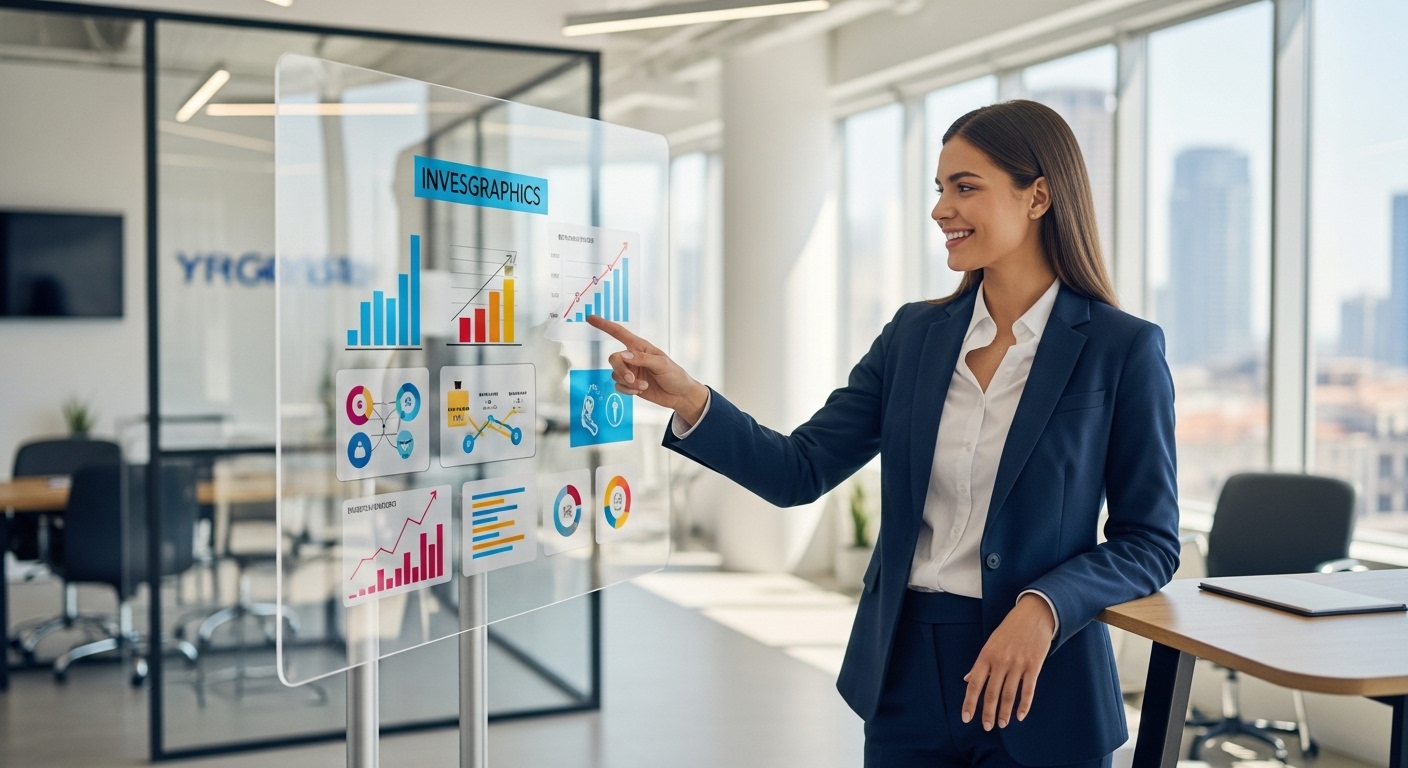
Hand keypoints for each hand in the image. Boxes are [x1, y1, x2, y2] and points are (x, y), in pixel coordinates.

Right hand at [586, 315, 709, 426]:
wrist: (679, 395)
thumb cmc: (675, 375)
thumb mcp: (662, 364)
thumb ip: (643, 359)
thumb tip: (624, 355)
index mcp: (640, 347)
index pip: (619, 333)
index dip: (604, 325)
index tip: (591, 318)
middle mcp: (633, 358)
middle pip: (614, 358)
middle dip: (620, 369)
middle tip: (632, 379)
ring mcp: (631, 371)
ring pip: (615, 374)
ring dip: (628, 383)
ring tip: (643, 386)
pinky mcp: (630, 385)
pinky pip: (618, 386)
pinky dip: (627, 390)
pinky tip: (640, 392)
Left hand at [961, 593, 1055, 730]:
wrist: (1034, 614)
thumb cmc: (1009, 629)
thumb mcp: (990, 643)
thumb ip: (980, 664)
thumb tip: (966, 680)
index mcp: (986, 656)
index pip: (974, 684)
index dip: (969, 703)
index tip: (966, 718)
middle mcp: (1000, 661)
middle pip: (991, 693)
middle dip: (988, 713)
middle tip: (987, 727)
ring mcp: (1017, 664)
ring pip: (1009, 694)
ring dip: (1005, 712)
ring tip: (1002, 724)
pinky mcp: (1034, 665)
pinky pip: (1028, 690)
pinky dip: (1024, 705)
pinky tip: (1020, 715)